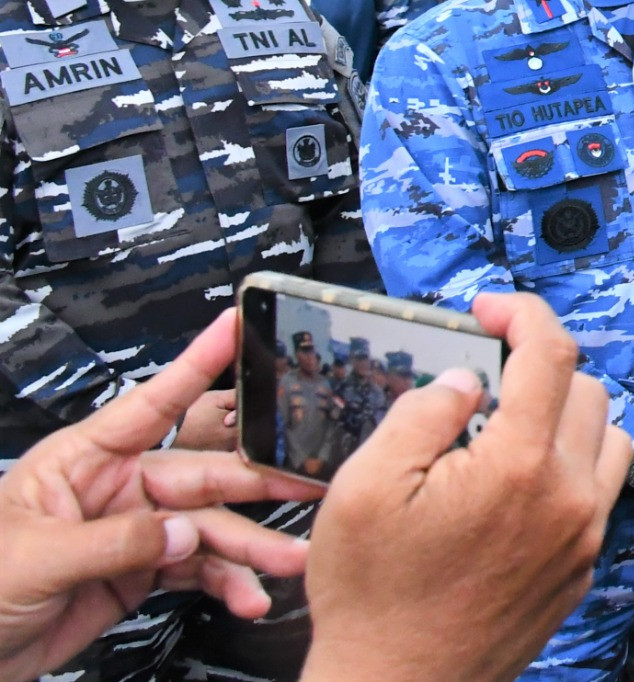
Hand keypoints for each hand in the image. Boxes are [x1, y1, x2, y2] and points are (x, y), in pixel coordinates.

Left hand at [0, 310, 311, 681]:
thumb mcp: (37, 557)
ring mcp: (133, 531)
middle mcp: (116, 487)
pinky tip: (248, 597)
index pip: (149, 404)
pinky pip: (198, 570)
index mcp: (82, 462)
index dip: (196, 364)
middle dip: (256, 484)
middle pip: (200, 476)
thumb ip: (115, 543)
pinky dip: (228, 583)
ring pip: (208, 529)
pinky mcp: (141, 573)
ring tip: (288, 564)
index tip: (236, 327)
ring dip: (251, 547)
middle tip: (307, 487)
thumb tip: (183, 533)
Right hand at [302, 292, 629, 681]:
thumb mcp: (366, 487)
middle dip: (540, 369)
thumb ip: (423, 413)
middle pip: (587, 391)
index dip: (522, 314)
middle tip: (488, 380)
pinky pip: (600, 493)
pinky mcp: (581, 568)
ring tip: (508, 430)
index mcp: (518, 467)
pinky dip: (570, 469)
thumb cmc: (372, 598)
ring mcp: (582, 536)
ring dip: (566, 418)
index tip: (492, 310)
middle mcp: (568, 498)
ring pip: (608, 439)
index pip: (550, 355)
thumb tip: (466, 381)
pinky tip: (517, 485)